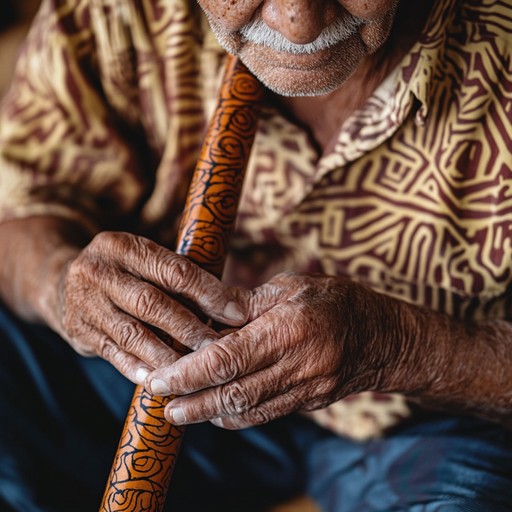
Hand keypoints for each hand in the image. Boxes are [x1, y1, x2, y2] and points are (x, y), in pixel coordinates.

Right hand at [54, 231, 246, 383]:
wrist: (62, 283)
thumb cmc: (125, 274)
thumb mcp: (144, 261)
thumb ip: (179, 277)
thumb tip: (231, 304)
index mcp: (122, 246)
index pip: (173, 270)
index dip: (207, 293)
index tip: (235, 313)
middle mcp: (98, 271)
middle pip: (152, 303)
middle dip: (190, 328)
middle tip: (218, 347)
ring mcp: (84, 303)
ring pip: (133, 333)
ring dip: (168, 354)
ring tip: (196, 369)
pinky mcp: (79, 332)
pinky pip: (114, 354)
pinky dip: (140, 368)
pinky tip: (161, 380)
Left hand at [144, 272, 403, 428]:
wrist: (382, 335)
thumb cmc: (334, 301)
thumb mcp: (291, 287)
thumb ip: (247, 303)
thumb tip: (206, 312)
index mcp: (287, 328)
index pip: (226, 358)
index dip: (187, 373)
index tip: (159, 380)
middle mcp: (297, 364)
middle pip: (233, 393)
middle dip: (192, 403)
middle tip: (161, 406)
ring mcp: (306, 388)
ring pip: (248, 410)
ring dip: (209, 414)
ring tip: (180, 412)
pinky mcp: (309, 402)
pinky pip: (266, 415)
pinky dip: (236, 417)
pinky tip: (217, 412)